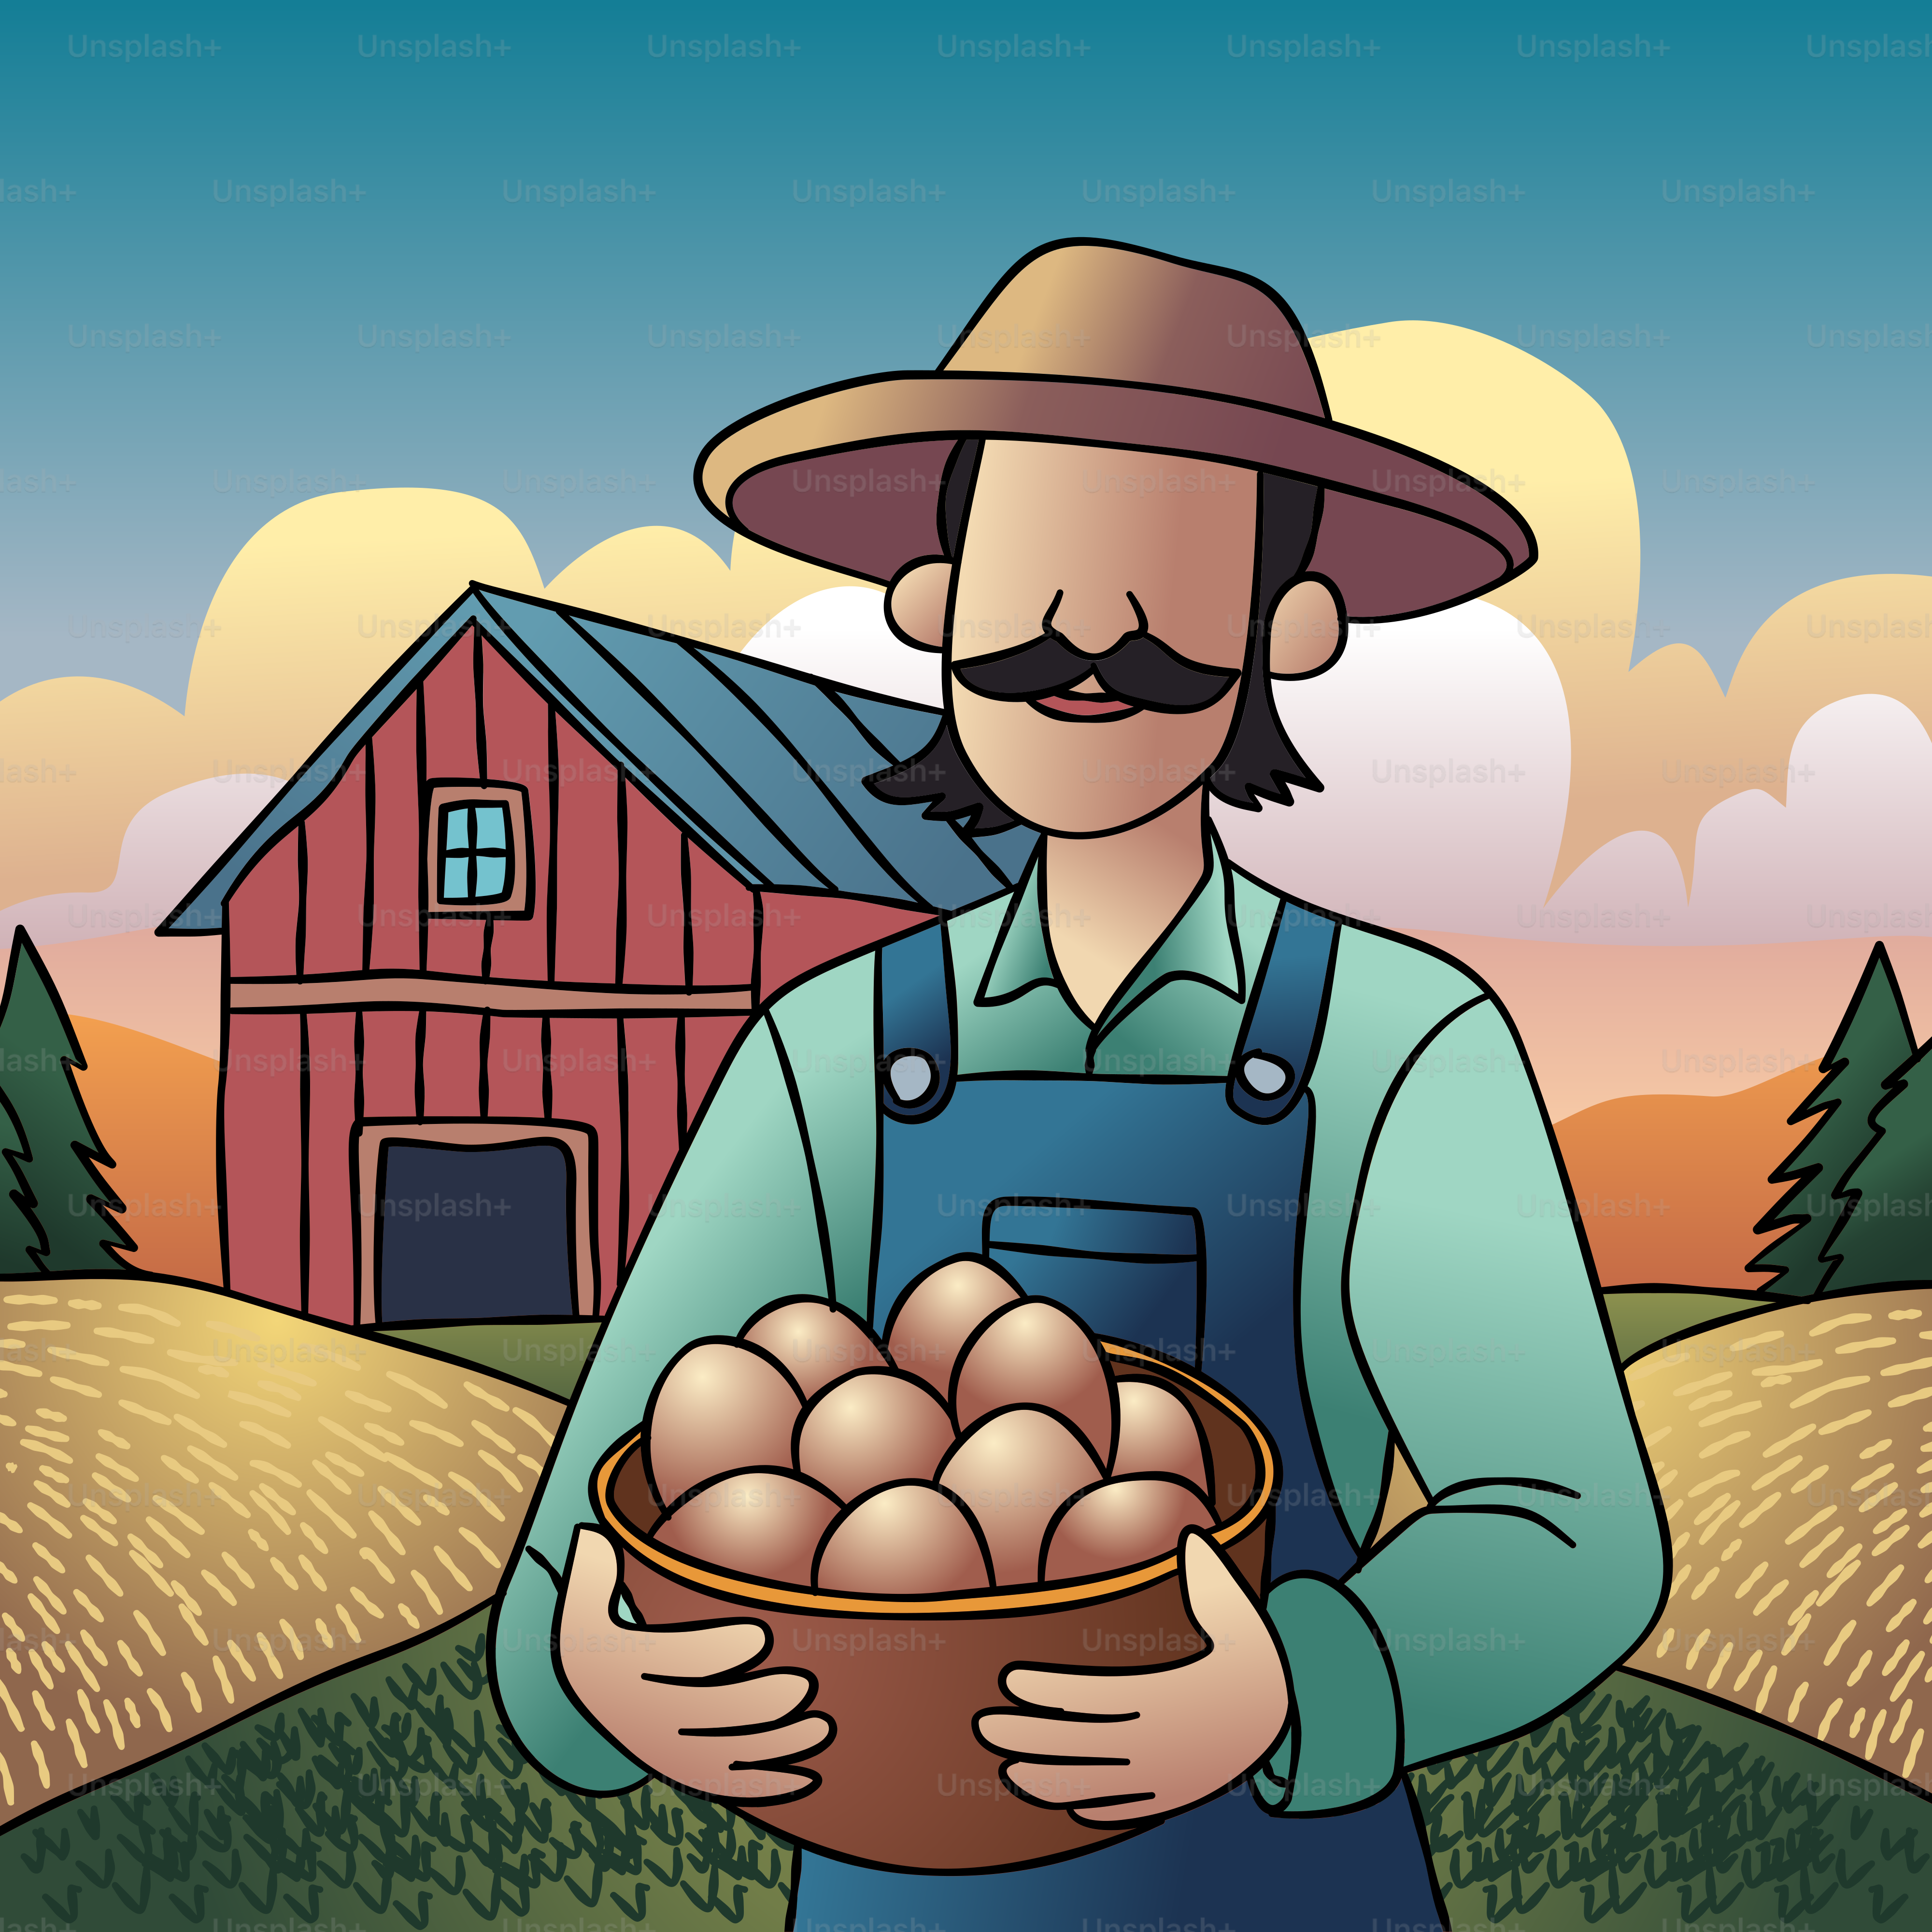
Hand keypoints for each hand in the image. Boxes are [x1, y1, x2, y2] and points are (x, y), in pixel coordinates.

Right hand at [556, 1525, 831, 1799]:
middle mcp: (645, 1720)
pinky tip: (809, 1779)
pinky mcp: (695, 1775)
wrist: (599, 1706)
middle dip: (755, 1706)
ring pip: (727, 1755)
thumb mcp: (583, 1610)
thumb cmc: (608, 1642)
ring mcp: (673, 1754)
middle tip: (803, 1686)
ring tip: (821, 1728)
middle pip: (707, 1715)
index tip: (762, 1637)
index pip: (672, 1662)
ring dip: (775, 1747)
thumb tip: (589, 1535)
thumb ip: (590, 1577)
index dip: (716, 1651)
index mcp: (623, 1674)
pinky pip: (732, 1784)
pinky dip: (769, 1785)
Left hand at [973, 1528, 1289, 1824]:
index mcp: (1170, 1699)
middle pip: (1081, 1744)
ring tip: (1008, 1772)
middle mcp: (1161, 1744)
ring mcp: (1165, 1779)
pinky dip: (1091, 1808)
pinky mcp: (1173, 1800)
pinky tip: (1065, 1804)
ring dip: (1048, 1780)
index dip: (1050, 1691)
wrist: (1289, 1730)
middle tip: (984, 1726)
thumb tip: (1194, 1533)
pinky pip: (1125, 1809)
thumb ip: (1215, 1583)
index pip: (1094, 1697)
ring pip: (1095, 1784)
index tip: (1010, 1680)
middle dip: (1029, 1736)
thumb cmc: (1258, 1667)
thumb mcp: (1246, 1621)